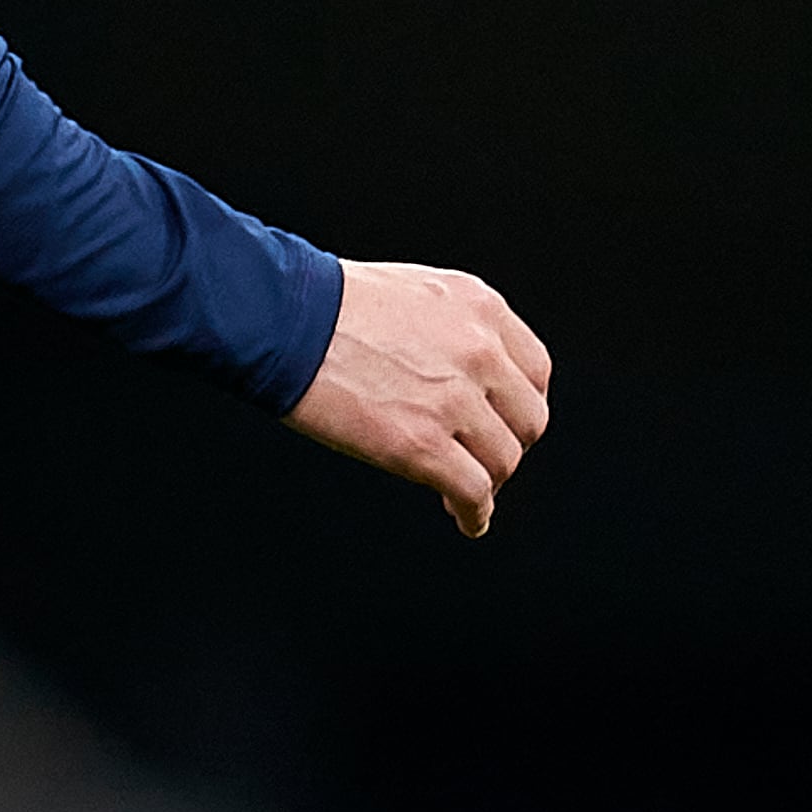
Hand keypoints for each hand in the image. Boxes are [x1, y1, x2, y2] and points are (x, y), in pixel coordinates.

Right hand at [289, 259, 553, 535]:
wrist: (277, 316)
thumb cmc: (322, 303)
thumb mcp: (410, 291)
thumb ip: (449, 326)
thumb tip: (459, 376)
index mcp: (478, 307)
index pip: (534, 370)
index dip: (519, 404)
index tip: (502, 421)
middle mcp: (479, 351)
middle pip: (527, 419)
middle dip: (507, 444)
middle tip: (482, 458)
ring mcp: (453, 400)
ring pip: (503, 460)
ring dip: (488, 481)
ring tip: (465, 493)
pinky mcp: (422, 445)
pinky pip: (473, 492)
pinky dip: (474, 513)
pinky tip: (465, 520)